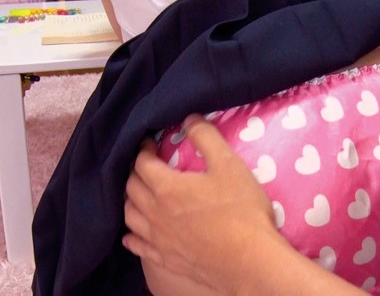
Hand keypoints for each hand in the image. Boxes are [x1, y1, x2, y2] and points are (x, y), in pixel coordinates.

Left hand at [123, 114, 282, 291]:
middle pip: (132, 188)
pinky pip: (137, 246)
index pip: (142, 163)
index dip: (143, 150)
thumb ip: (207, 138)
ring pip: (130, 216)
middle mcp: (155, 213)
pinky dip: (131, 236)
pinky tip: (132, 234)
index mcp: (167, 188)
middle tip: (146, 164)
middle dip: (135, 172)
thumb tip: (190, 118)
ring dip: (131, 201)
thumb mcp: (229, 165)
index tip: (149, 143)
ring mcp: (158, 239)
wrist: (249, 261)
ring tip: (139, 194)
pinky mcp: (166, 260)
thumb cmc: (241, 211)